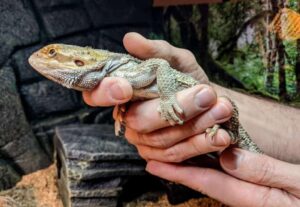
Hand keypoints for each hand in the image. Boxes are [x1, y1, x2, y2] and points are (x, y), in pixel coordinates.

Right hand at [83, 32, 233, 160]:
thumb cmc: (186, 78)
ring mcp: (143, 141)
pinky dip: (200, 144)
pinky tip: (220, 136)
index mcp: (123, 93)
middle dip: (176, 108)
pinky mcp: (160, 157)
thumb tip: (130, 39)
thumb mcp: (176, 60)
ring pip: (162, 139)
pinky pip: (176, 156)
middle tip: (206, 93)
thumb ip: (155, 51)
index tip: (125, 87)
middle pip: (139, 120)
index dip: (105, 93)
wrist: (209, 101)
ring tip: (222, 108)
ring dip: (195, 124)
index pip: (97, 95)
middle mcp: (128, 119)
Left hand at [146, 148, 299, 206]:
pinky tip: (205, 155)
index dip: (179, 173)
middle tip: (153, 154)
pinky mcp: (258, 190)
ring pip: (215, 178)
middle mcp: (248, 197)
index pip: (209, 182)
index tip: (153, 164)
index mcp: (255, 197)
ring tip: (170, 152)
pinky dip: (211, 165)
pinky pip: (229, 177)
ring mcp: (253, 194)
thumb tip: (229, 157)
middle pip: (206, 181)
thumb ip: (268, 172)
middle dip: (179, 168)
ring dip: (192, 165)